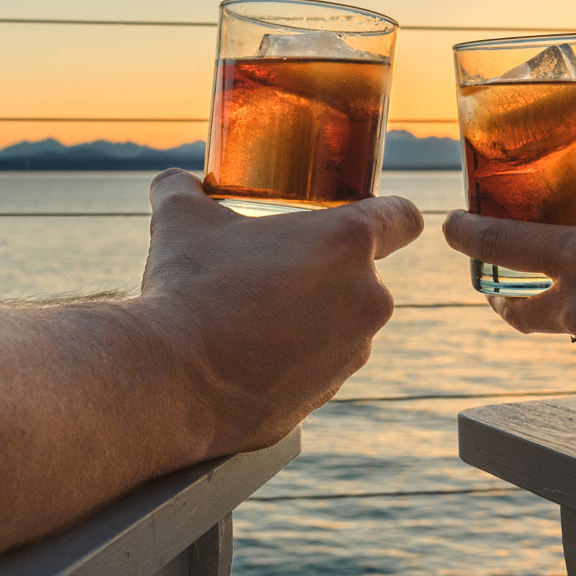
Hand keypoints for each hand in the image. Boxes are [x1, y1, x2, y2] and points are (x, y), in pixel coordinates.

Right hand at [133, 170, 423, 456]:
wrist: (172, 379)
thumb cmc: (188, 287)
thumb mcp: (181, 219)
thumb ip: (183, 189)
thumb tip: (173, 182)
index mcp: (348, 242)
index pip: (403, 217)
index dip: (389, 216)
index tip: (359, 221)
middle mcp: (367, 297)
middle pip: (362, 274)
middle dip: (322, 272)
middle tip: (271, 272)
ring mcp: (353, 351)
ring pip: (340, 322)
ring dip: (308, 317)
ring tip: (251, 319)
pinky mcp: (329, 393)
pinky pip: (318, 365)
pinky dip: (292, 360)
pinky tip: (246, 358)